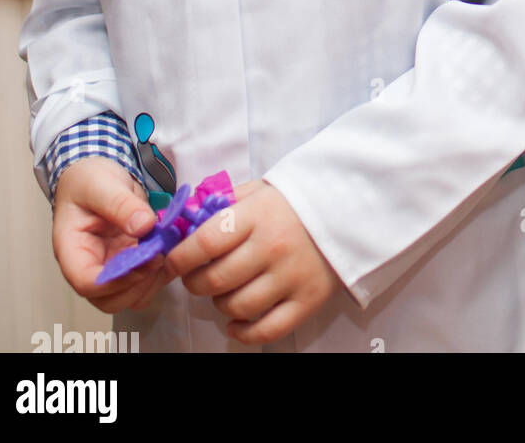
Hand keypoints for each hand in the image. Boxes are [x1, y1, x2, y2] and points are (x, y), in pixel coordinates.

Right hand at [52, 157, 167, 312]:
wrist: (95, 176)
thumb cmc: (88, 180)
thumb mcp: (101, 184)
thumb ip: (120, 204)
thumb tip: (143, 225)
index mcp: (72, 250)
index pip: (87, 283)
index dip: (118, 279)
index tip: (146, 259)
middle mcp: (90, 266)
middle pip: (109, 300)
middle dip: (138, 284)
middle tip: (160, 255)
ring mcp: (110, 267)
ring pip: (129, 297)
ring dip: (152, 281)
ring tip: (167, 250)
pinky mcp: (129, 263)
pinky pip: (144, 282)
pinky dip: (159, 273)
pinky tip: (170, 250)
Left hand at [164, 179, 341, 344]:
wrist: (349, 209)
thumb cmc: (296, 201)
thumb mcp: (260, 190)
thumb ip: (224, 204)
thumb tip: (183, 221)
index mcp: (257, 215)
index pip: (205, 243)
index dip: (180, 257)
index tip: (174, 260)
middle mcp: (272, 247)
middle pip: (216, 280)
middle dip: (196, 283)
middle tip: (197, 277)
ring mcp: (291, 277)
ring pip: (237, 306)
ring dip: (220, 304)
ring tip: (224, 292)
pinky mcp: (308, 301)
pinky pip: (266, 330)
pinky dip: (243, 333)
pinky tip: (235, 323)